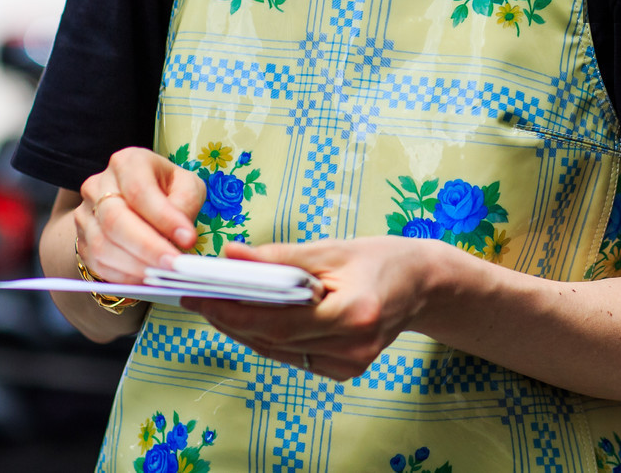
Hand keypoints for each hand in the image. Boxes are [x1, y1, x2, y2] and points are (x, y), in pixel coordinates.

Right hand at [75, 147, 206, 283]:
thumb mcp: (186, 185)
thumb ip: (186, 203)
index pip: (139, 189)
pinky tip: (146, 280)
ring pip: (103, 245)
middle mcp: (98, 185)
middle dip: (148, 247)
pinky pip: (97, 263)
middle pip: (115, 219)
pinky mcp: (81, 240)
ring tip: (164, 275)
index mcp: (127, 162)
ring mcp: (84, 214)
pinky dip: (123, 276)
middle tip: (175, 265)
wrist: (132, 203)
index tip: (188, 238)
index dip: (163, 217)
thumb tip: (181, 234)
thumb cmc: (166, 190)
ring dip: (136, 266)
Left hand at [183, 237, 440, 379]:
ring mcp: (350, 364)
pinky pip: (293, 356)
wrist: (424, 285)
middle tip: (197, 296)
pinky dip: (268, 338)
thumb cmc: (382, 259)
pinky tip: (251, 318)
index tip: (199, 295)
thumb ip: (280, 258)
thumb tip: (231, 256)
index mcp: (353, 313)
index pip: (277, 321)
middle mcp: (352, 347)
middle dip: (229, 318)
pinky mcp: (345, 370)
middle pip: (272, 339)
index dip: (232, 311)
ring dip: (243, 329)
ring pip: (278, 351)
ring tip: (214, 304)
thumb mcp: (332, 249)